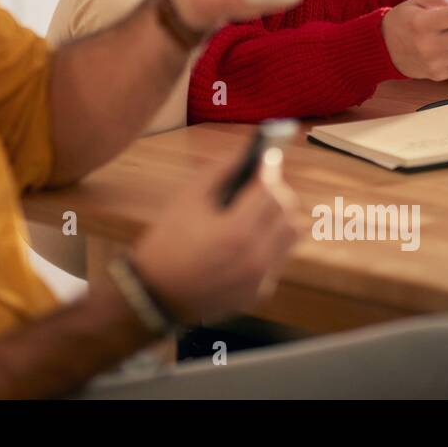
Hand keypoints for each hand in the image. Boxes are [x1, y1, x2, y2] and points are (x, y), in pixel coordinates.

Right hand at [131, 152, 303, 324]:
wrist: (156, 293)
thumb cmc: (167, 241)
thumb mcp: (187, 198)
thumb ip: (219, 171)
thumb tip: (245, 153)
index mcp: (237, 231)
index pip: (271, 190)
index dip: (269, 169)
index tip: (266, 157)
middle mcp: (256, 257)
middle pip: (288, 212)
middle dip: (277, 191)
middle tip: (260, 183)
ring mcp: (260, 278)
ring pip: (291, 236)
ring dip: (279, 217)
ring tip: (257, 211)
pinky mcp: (260, 292)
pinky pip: (278, 257)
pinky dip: (270, 242)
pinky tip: (246, 240)